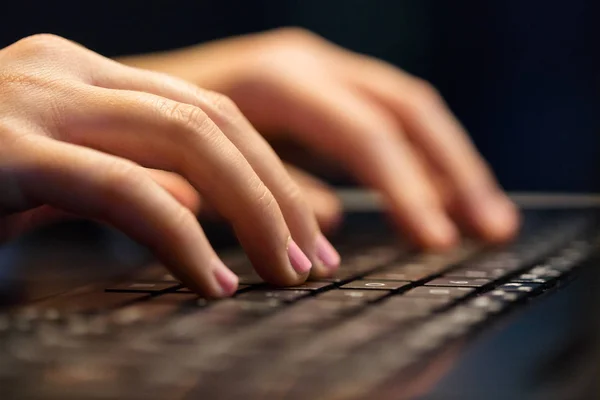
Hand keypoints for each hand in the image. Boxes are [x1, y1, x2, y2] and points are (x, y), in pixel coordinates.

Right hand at [0, 34, 341, 297]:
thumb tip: (211, 215)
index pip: (211, 112)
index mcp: (88, 77)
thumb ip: (133, 182)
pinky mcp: (5, 151)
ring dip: (254, 211)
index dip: (272, 175)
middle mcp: (68, 72)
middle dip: (277, 195)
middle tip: (313, 259)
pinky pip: (124, 189)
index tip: (308, 233)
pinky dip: (183, 239)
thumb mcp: (61, 179)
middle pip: (214, 121)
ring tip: (287, 273)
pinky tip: (216, 283)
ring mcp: (35, 102)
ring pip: (187, 140)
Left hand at [120, 28, 519, 248]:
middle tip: (488, 230)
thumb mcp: (184, 161)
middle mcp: (305, 63)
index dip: (404, 188)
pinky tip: (436, 198)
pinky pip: (384, 120)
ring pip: (405, 109)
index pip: (362, 132)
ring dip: (448, 165)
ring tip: (485, 219)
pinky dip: (416, 162)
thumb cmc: (140, 132)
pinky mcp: (319, 94)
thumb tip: (316, 225)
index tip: (432, 242)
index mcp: (274, 76)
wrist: (113, 95)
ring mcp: (316, 73)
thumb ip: (252, 189)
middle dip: (452, 171)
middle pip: (404, 110)